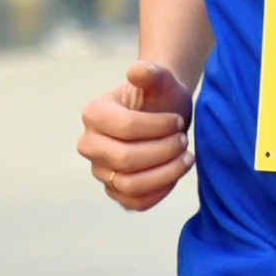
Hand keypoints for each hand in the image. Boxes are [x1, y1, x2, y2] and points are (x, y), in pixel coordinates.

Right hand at [77, 61, 194, 211]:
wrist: (165, 114)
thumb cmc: (161, 96)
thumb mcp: (161, 79)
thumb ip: (151, 72)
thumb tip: (137, 72)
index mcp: (94, 113)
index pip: (125, 127)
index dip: (158, 127)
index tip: (177, 121)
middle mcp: (90, 144)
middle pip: (125, 159)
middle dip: (163, 151)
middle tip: (183, 140)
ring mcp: (100, 170)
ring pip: (129, 185)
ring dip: (165, 173)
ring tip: (186, 157)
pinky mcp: (115, 190)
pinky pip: (134, 203)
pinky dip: (159, 192)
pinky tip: (176, 172)